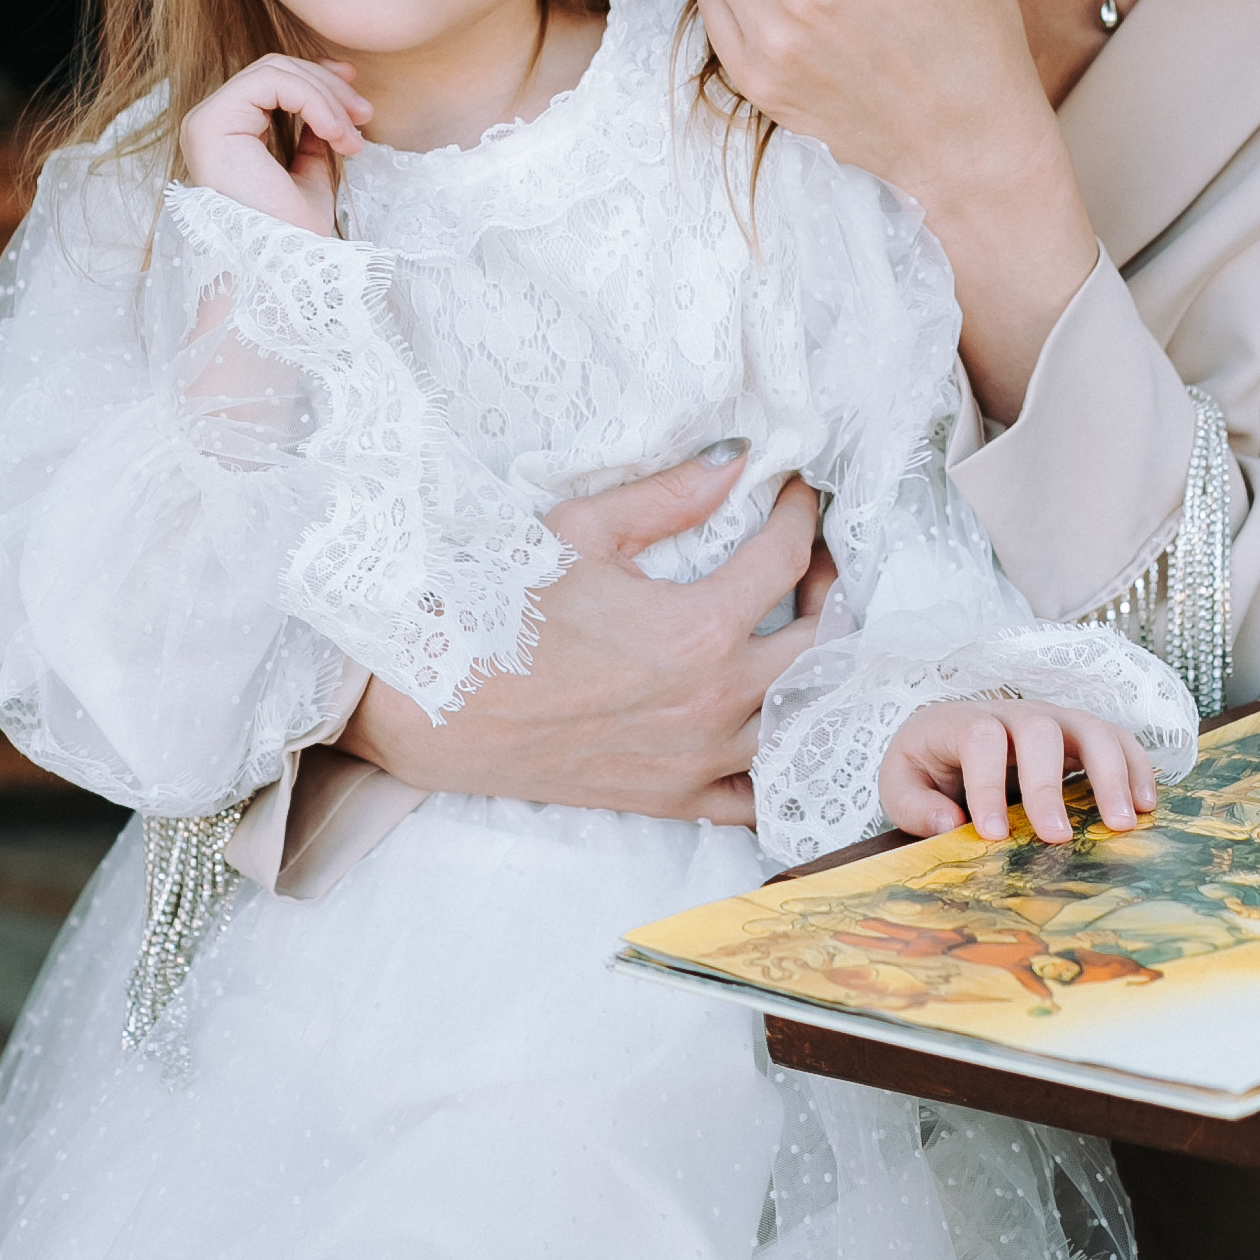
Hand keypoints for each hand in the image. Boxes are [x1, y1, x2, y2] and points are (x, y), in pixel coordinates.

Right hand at [181, 54, 370, 236]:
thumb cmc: (293, 234)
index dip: (317, 76)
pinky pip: (270, 82)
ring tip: (352, 136)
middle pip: (276, 70)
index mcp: (229, 134)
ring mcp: (206, 122)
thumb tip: (328, 108)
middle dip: (329, 87)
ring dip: (326, 97)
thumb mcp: (310, 176)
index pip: (272, 81)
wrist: (282, 267)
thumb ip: (312, 140)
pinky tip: (335, 131)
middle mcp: (210, 123)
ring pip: (275, 71)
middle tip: (366, 115)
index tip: (356, 92)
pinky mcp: (211, 124)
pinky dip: (312, 99)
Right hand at [344, 448, 827, 820]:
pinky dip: (777, 762)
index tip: (797, 491)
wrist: (431, 697)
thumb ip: (670, 497)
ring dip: (813, 671)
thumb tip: (736, 460)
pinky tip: (775, 726)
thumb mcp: (584, 531)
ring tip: (803, 633)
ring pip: (800, 718)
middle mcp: (714, 702)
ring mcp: (697, 761)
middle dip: (827, 591)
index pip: (786, 561)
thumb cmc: (497, 606)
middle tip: (815, 559)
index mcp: (699, 630)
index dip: (800, 514)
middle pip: (818, 644)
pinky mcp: (671, 799)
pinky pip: (755, 798)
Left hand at [880, 697, 1159, 846]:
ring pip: (1090, 728)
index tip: (995, 835)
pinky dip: (1137, 768)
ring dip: (1110, 774)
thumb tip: (950, 823)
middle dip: (1050, 785)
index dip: (988, 785)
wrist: (949, 739)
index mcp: (960, 722)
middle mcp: (1012, 714)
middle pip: (1039, 730)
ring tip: (1122, 824)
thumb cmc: (928, 767)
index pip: (980, 739)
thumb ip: (915, 805)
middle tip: (1058, 837)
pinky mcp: (1081, 735)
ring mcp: (1053, 719)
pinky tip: (1147, 806)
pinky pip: (1118, 740)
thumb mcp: (901, 785)